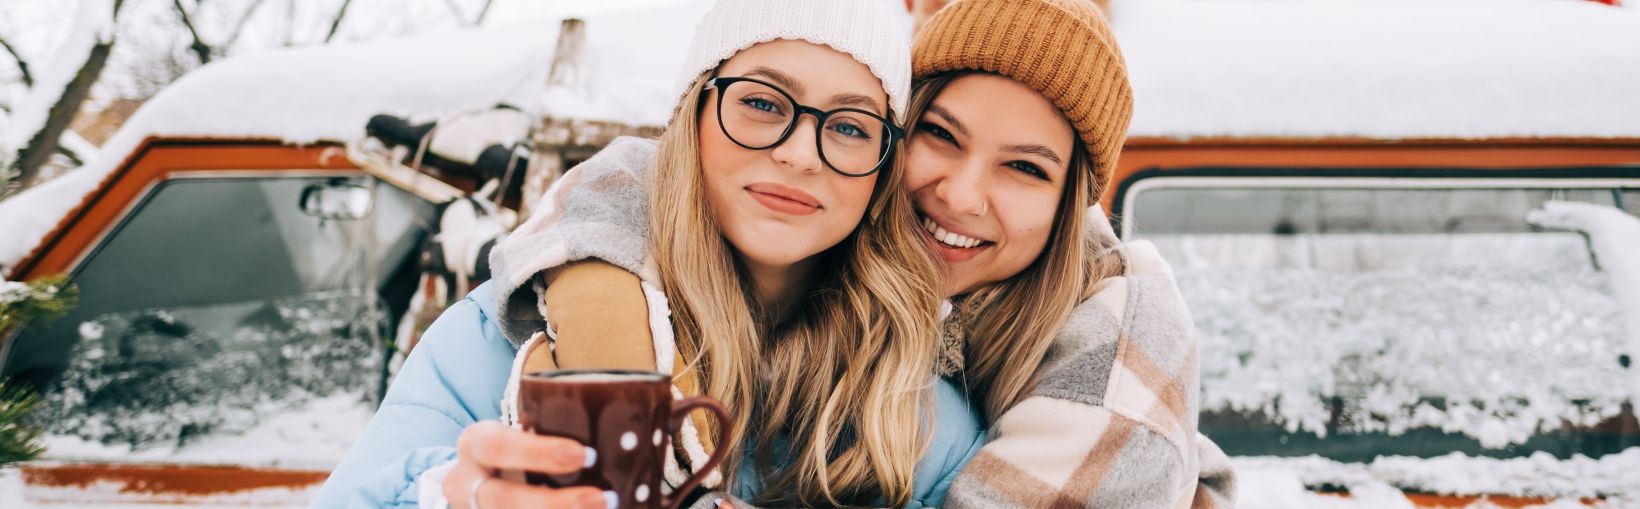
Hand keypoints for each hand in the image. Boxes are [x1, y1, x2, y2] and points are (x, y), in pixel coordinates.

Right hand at [444, 421, 608, 508]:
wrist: (474, 480)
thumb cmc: (512, 449)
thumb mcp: (518, 432)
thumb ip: (553, 429)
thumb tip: (629, 425)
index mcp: (477, 443)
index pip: (502, 446)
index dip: (542, 453)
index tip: (586, 455)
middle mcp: (467, 481)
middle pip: (504, 499)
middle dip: (556, 503)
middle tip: (602, 498)